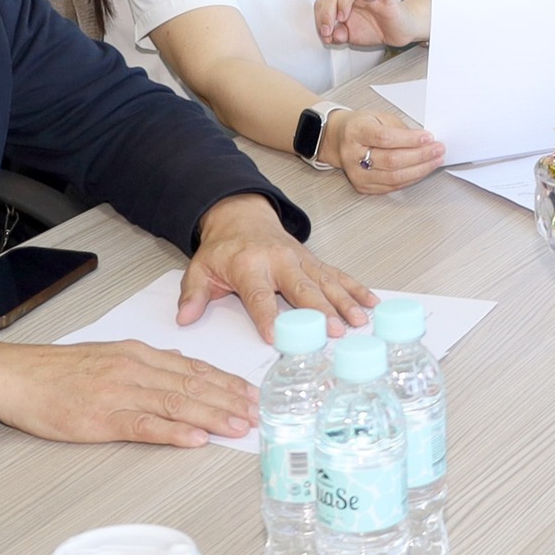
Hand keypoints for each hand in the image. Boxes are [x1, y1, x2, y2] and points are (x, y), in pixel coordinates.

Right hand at [0, 338, 257, 446]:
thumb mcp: (109, 354)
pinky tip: (194, 438)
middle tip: (256, 412)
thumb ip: (146, 362)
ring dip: (212, 415)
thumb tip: (180, 367)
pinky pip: (144, 425)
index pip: (193, 367)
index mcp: (138, 353)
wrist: (17, 376)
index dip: (226, 381)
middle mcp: (135, 368)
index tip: (250, 393)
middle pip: (192, 385)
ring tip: (237, 426)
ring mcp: (120, 392)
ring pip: (176, 403)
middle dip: (229, 399)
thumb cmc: (59, 369)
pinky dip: (172, 432)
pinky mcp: (102, 417)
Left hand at [179, 195, 376, 339]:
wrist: (241, 217)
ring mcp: (300, 260)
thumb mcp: (200, 268)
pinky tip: (370, 303)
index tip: (276, 337)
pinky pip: (337, 275)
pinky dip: (355, 288)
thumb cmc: (223, 249)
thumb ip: (193, 294)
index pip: (258, 295)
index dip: (267, 316)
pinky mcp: (313, 261)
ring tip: (358, 322)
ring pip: (325, 283)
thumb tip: (185, 317)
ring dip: (343, 302)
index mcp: (249, 265)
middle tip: (334, 331)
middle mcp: (278, 261)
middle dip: (319, 311)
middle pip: (301, 289)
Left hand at [314, 0, 424, 47]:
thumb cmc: (374, 28)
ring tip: (343, 17)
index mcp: (343, 0)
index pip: (324, 0)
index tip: (324, 32)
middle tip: (328, 28)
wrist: (396, 32)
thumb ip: (338, 35)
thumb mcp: (351, 37)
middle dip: (327, 11)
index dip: (320, 16)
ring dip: (344, 0)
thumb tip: (329, 35)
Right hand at [325, 108, 445, 193]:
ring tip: (435, 161)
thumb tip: (424, 140)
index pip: (385, 138)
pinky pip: (392, 186)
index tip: (428, 137)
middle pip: (391, 160)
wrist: (338, 140)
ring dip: (420, 170)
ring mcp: (357, 174)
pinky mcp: (363, 186)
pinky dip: (411, 179)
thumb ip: (400, 128)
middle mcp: (353, 155)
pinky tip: (421, 170)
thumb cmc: (360, 126)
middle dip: (420, 156)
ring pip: (394, 177)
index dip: (410, 140)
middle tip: (438, 149)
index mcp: (356, 132)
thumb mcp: (378, 117)